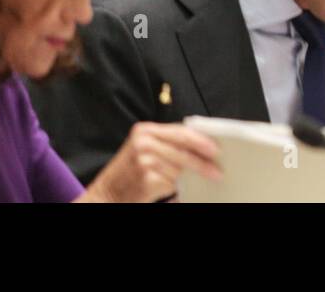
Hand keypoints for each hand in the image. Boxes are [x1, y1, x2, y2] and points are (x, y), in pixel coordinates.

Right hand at [82, 122, 220, 202]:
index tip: (216, 148)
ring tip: (210, 177)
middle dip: (203, 160)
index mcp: (144, 130)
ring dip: (196, 175)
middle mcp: (143, 142)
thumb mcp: (144, 150)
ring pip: (180, 167)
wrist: (106, 194)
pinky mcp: (145, 179)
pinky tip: (184, 187)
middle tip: (218, 169)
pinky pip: (172, 182)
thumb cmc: (130, 173)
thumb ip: (167, 144)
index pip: (180, 131)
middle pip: (183, 149)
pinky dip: (180, 186)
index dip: (201, 139)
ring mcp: (143, 160)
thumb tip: (202, 146)